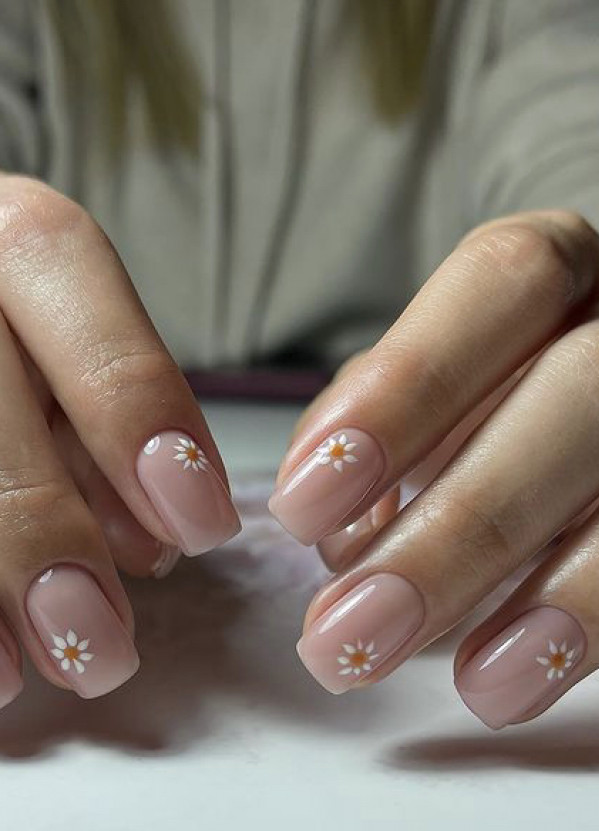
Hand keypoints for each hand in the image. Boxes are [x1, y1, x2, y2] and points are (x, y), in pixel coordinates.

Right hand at [0, 175, 239, 708]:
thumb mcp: (73, 368)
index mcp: (6, 239)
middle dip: (42, 527)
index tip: (201, 523)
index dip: (134, 401)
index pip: (61, 272)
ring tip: (25, 669)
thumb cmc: (29, 361)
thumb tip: (153, 542)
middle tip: (102, 642)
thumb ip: (109, 425)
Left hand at [269, 210, 598, 728]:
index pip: (502, 284)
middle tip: (368, 631)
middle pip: (597, 385)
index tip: (311, 503)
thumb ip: (376, 442)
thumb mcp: (421, 391)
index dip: (411, 387)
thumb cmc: (494, 383)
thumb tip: (347, 538)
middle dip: (474, 524)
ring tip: (494, 680)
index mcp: (559, 264)